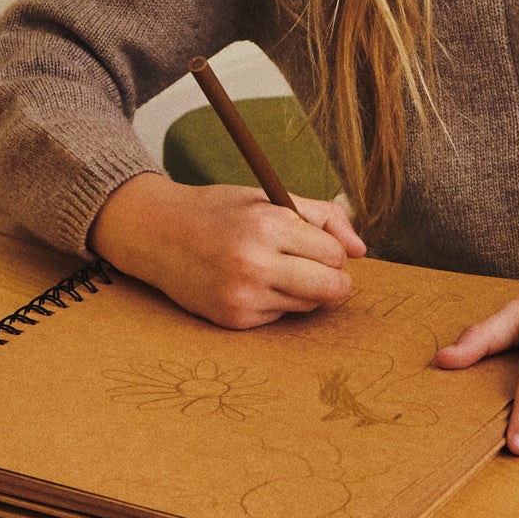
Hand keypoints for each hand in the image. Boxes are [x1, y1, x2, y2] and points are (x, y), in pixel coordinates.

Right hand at [92, 172, 365, 328]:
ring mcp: (243, 295)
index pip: (334, 255)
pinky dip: (274, 303)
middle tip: (315, 267)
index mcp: (269, 225)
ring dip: (303, 291)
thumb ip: (324, 217)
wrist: (157, 232)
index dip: (332, 251)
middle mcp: (256, 263)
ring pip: (308, 306)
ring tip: (276, 269)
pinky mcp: (233, 318)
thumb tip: (361, 251)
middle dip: (332, 279)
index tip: (317, 245)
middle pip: (331, 288)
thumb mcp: (269, 198)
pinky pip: (279, 317)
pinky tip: (250, 283)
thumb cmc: (219, 211)